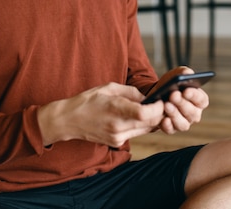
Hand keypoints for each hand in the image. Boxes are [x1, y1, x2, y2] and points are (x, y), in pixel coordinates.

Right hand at [38, 83, 164, 147]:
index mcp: (115, 109)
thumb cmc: (88, 100)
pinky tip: (135, 117)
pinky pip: (136, 134)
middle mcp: (118, 126)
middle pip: (150, 123)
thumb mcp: (109, 88)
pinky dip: (141, 125)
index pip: (144, 113)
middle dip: (159, 113)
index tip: (161, 100)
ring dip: (152, 120)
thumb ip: (131, 92)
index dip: (158, 107)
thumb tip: (148, 98)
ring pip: (146, 130)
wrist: (69, 121)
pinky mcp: (117, 143)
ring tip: (149, 109)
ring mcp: (117, 137)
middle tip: (160, 103)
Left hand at [151, 67, 209, 134]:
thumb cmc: (170, 84)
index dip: (195, 96)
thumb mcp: (176, 74)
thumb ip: (184, 72)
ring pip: (183, 124)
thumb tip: (188, 73)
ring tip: (166, 105)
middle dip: (182, 103)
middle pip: (193, 113)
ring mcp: (183, 122)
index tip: (186, 90)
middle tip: (173, 95)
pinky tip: (163, 119)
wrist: (156, 94)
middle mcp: (194, 114)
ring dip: (175, 114)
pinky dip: (168, 126)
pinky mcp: (172, 128)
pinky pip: (171, 130)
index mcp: (199, 100)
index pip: (202, 100)